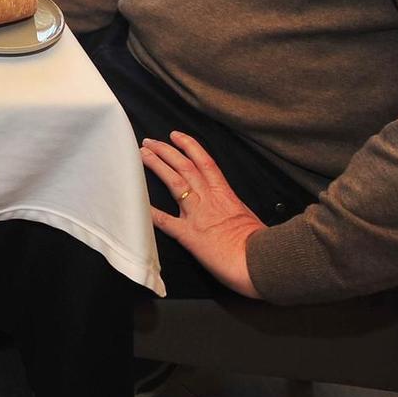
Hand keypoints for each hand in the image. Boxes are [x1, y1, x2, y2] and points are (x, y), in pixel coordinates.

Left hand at [141, 131, 266, 298]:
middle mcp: (208, 199)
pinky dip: (150, 211)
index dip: (188, 146)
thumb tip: (229, 207)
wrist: (260, 261)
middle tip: (149, 142)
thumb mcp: (248, 217)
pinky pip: (164, 220)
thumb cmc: (259, 244)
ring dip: (157, 166)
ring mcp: (196, 215)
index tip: (175, 136)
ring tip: (143, 155)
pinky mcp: (188, 234)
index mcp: (224, 194)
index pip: (204, 162)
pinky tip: (137, 202)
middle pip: (184, 167)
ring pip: (174, 182)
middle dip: (165, 151)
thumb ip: (233, 208)